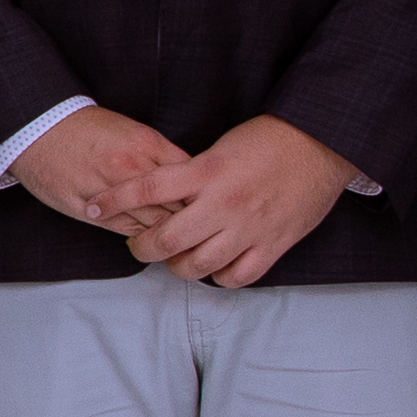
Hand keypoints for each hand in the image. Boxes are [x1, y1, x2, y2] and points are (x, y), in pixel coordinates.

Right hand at [5, 103, 190, 233]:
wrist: (38, 129)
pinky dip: (142, 235)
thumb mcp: (130, 130)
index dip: (202, 193)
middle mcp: (132, 168)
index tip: (206, 201)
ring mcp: (111, 191)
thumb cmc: (82, 128)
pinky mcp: (90, 210)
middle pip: (178, 204)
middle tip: (199, 227)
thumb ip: (159, 154)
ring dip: (167, 232)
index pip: (191, 177)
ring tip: (177, 237)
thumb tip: (186, 178)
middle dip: (191, 217)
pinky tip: (148, 236)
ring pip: (154, 222)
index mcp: (146, 144)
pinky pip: (127, 230)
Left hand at [118, 113, 358, 288]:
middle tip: (138, 243)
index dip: (113, 201)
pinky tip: (214, 267)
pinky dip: (220, 277)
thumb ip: (192, 173)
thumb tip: (159, 192)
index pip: (147, 188)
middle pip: (166, 240)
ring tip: (173, 259)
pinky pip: (237, 277)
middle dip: (142, 247)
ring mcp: (249, 227)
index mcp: (207, 171)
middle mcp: (224, 203)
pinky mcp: (273, 244)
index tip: (94, 207)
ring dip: (177, 267)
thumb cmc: (269, 140)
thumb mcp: (221, 147)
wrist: (323, 144)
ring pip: (197, 266)